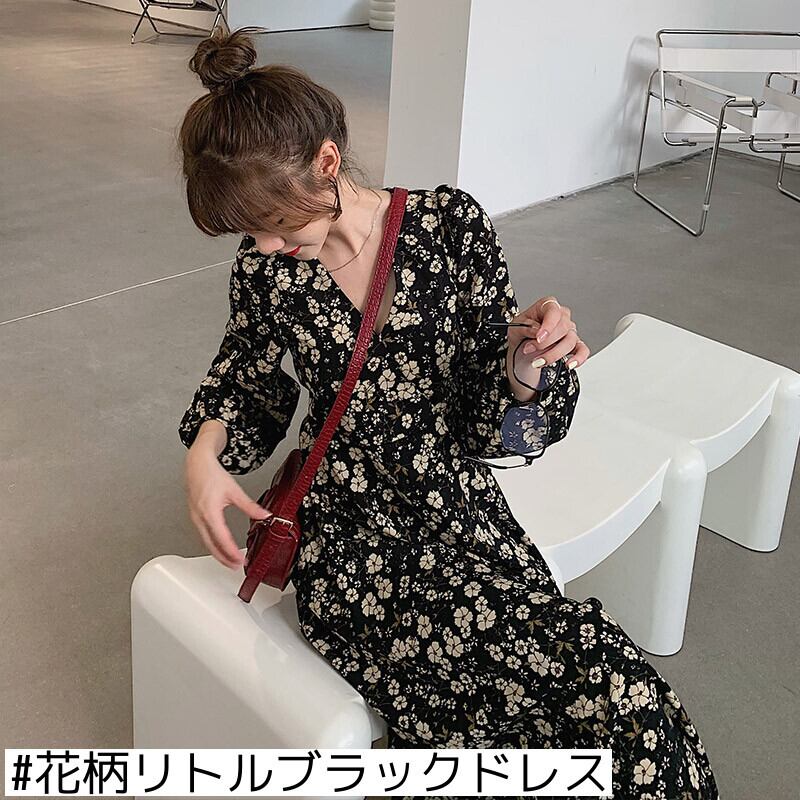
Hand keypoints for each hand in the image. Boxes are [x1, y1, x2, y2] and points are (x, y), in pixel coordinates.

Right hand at [183, 447, 269, 569]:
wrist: (197, 465)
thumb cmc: (211, 475)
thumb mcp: (235, 491)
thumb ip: (250, 506)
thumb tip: (265, 515)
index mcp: (210, 512)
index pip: (222, 538)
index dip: (231, 552)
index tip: (240, 560)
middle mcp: (200, 518)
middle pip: (211, 545)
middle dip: (224, 558)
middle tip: (236, 566)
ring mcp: (195, 519)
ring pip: (205, 543)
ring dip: (217, 554)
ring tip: (230, 562)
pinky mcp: (194, 518)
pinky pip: (202, 536)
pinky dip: (211, 545)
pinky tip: (219, 548)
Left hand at [510, 296, 589, 370]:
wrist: (522, 348)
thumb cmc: (521, 333)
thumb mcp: (515, 327)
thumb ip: (526, 328)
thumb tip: (537, 331)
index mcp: (548, 306)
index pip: (553, 312)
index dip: (548, 326)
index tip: (538, 337)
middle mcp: (562, 317)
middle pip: (563, 327)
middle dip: (545, 343)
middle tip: (529, 349)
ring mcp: (570, 331)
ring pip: (570, 341)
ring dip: (553, 354)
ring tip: (537, 361)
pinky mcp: (575, 345)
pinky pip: (583, 351)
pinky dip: (578, 358)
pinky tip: (569, 364)